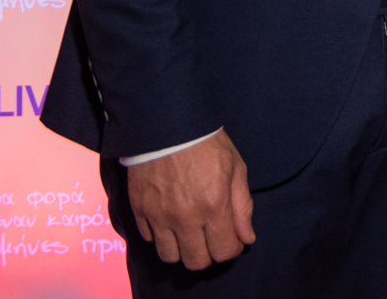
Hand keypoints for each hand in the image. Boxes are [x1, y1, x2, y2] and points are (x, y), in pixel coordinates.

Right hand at [126, 128, 255, 268]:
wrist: (168, 125)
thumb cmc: (208, 144)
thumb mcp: (236, 169)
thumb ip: (242, 207)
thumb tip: (247, 238)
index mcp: (214, 205)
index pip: (224, 251)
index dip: (231, 249)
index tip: (232, 240)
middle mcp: (186, 216)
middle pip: (196, 261)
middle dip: (208, 255)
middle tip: (211, 239)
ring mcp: (159, 216)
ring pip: (170, 256)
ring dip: (183, 250)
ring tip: (190, 233)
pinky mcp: (139, 211)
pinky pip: (149, 239)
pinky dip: (161, 236)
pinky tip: (170, 220)